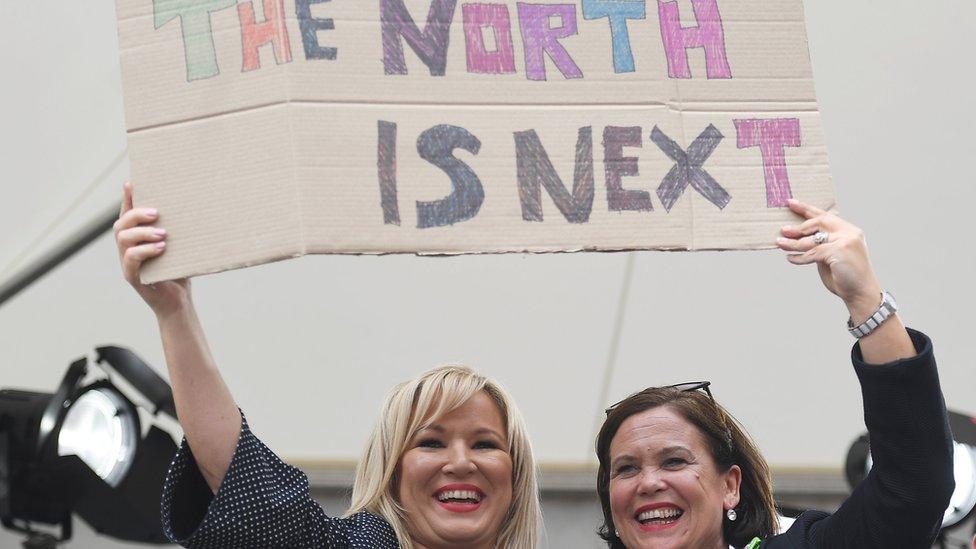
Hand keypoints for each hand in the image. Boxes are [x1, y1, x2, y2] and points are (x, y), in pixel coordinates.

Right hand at [115, 181, 190, 317]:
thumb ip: (177, 230)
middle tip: (158, 213)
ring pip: (123, 239)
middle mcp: (127, 248)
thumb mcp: (179, 247)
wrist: (178, 302)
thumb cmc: (179, 271)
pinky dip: (145, 251)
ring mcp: (127, 262)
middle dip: (137, 214)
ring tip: (163, 234)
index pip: (127, 215)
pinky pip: (130, 259)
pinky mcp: (132, 277)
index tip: (131, 183)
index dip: (127, 199)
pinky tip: (161, 248)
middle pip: (121, 224)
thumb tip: (194, 206)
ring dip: (142, 233)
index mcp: (136, 239)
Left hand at [776, 199, 882, 319]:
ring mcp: (845, 240)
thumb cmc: (844, 275)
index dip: (806, 209)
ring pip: (812, 240)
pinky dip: (800, 257)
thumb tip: (797, 237)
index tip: (790, 203)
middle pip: (818, 223)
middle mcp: (848, 232)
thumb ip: (820, 245)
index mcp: (848, 230)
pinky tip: (790, 258)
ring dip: (793, 243)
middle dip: (799, 227)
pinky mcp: (839, 251)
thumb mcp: (830, 256)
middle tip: (783, 230)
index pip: (825, 215)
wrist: (860, 292)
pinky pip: (813, 253)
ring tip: (780, 243)